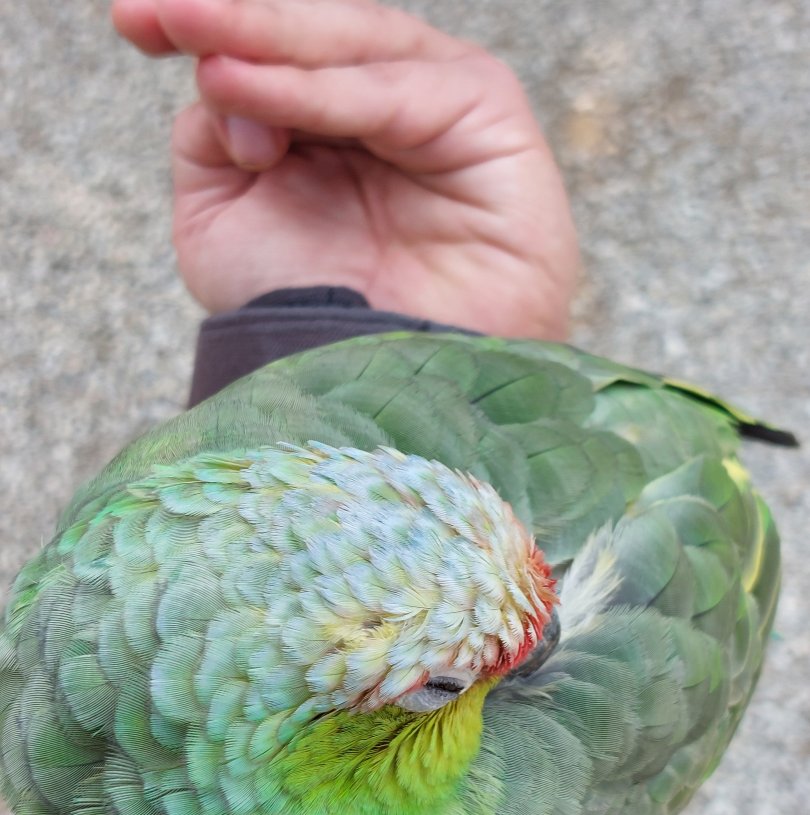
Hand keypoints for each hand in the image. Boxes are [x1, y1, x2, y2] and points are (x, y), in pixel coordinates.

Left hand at [112, 0, 577, 337]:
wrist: (388, 390)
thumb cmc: (312, 319)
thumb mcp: (223, 221)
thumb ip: (212, 132)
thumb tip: (223, 72)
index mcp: (331, 124)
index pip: (272, 51)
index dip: (208, 31)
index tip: (133, 23)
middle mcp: (385, 105)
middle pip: (308, 38)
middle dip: (229, 19)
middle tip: (157, 12)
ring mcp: (440, 102)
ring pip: (347, 46)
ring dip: (262, 35)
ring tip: (188, 32)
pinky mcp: (485, 113)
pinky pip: (391, 90)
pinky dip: (314, 88)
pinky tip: (241, 82)